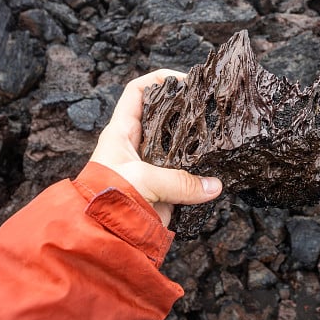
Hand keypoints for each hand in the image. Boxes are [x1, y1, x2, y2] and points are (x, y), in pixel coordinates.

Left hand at [88, 69, 222, 226]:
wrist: (101, 239)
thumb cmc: (109, 199)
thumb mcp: (143, 180)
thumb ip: (181, 181)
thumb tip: (215, 186)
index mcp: (121, 133)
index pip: (137, 93)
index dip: (159, 80)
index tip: (185, 80)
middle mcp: (137, 147)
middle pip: (164, 117)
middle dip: (185, 110)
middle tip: (210, 106)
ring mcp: (151, 168)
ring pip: (178, 147)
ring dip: (195, 143)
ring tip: (219, 134)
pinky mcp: (162, 191)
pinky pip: (186, 178)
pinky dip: (200, 175)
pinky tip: (217, 169)